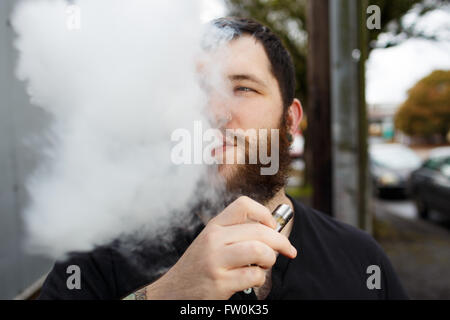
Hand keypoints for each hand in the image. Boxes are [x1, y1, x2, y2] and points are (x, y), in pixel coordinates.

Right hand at [144, 196, 296, 299]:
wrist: (173, 290)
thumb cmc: (199, 266)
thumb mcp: (211, 242)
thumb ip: (235, 234)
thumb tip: (272, 232)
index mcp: (214, 226)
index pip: (243, 204)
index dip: (265, 213)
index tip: (273, 226)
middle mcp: (214, 239)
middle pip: (260, 230)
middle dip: (281, 242)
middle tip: (287, 250)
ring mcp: (216, 261)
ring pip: (260, 251)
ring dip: (270, 260)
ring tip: (265, 265)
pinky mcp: (220, 282)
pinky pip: (254, 276)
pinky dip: (260, 279)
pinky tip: (252, 279)